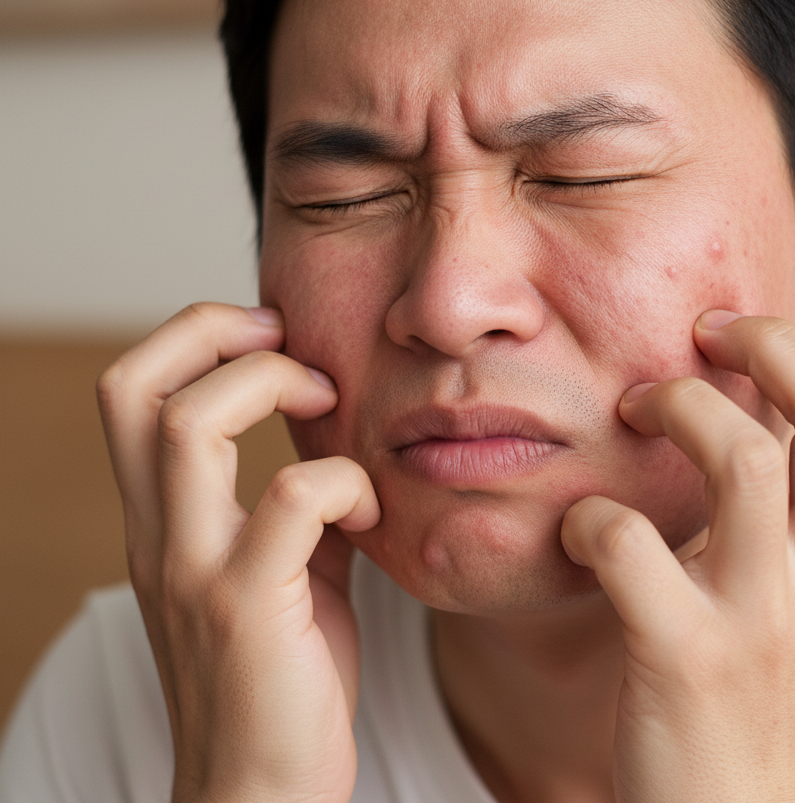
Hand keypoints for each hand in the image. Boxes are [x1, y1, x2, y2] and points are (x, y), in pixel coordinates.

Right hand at [96, 303, 379, 802]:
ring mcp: (195, 569)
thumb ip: (296, 507)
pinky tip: (370, 512)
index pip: (133, 390)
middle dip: (211, 329)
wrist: (262, 793)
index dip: (195, 336)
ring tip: (328, 403)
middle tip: (285, 339)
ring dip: (272, 386)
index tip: (273, 339)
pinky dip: (342, 481)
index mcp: (164, 520)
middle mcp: (160, 535)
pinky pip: (289, 499)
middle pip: (133, 386)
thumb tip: (342, 446)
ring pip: (191, 426)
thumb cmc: (282, 677)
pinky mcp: (246, 607)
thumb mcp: (284, 570)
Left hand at [561, 312, 794, 802]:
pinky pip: (630, 545)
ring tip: (634, 411)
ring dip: (677, 407)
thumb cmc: (764, 692)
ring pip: (743, 459)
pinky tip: (579, 527)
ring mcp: (760, 618)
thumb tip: (763, 407)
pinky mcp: (681, 655)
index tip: (756, 349)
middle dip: (768, 344)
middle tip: (702, 338)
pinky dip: (591, 515)